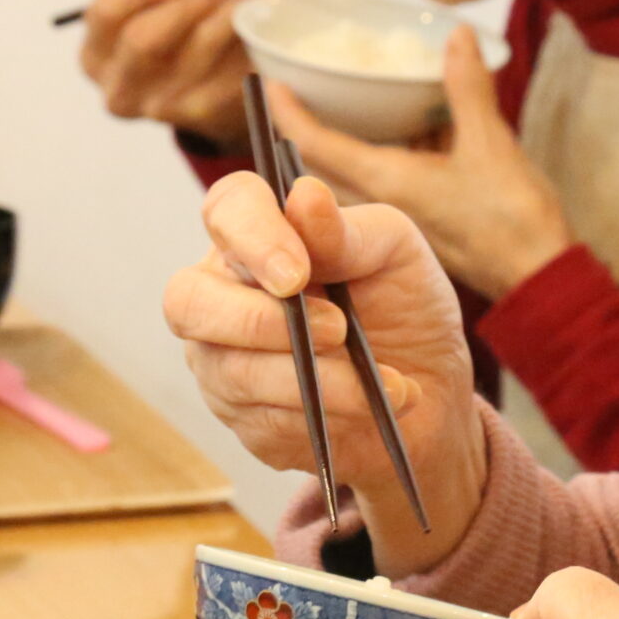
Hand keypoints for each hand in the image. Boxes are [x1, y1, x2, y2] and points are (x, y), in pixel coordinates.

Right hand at [79, 0, 284, 146]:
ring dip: (230, 12)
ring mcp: (159, 107)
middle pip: (142, 39)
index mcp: (97, 53)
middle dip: (187, 0)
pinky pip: (229, 72)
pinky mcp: (201, 116)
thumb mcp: (153, 6)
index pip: (105, 13)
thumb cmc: (177, 39)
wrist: (215, 99)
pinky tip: (267, 20)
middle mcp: (119, 86)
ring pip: (195, 51)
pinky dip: (250, 42)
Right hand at [163, 168, 486, 567]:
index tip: (298, 272)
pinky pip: (265, 423)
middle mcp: (223, 296)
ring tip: (386, 380)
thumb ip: (348, 230)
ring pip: (233, 372)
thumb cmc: (405, 306)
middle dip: (259, 321)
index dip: (251, 236)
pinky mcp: (246, 421)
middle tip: (336, 329)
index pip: (226, 210)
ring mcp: (224, 362)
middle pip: (188, 301)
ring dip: (319, 377)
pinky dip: (330, 414)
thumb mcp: (396, 255)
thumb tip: (306, 195)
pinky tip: (374, 407)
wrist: (431, 392)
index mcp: (258, 237)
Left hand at [276, 28, 577, 300]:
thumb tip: (457, 35)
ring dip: (345, 149)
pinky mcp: (422, 227)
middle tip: (302, 94)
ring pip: (355, 178)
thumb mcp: (491, 144)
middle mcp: (383, 203)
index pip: (315, 146)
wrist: (542, 282)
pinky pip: (386, 188)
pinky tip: (410, 137)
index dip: (288, 113)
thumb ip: (468, 89)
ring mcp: (401, 219)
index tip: (268, 85)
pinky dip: (385, 162)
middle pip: (324, 166)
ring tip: (347, 108)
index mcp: (386, 182)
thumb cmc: (514, 223)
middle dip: (310, 133)